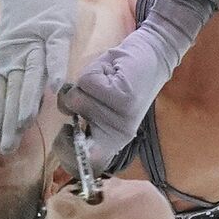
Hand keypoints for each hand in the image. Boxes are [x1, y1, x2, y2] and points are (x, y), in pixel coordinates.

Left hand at [0, 0, 75, 155]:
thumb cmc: (25, 2)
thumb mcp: (14, 35)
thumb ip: (16, 61)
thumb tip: (20, 90)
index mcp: (8, 57)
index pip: (0, 97)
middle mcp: (17, 53)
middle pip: (11, 95)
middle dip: (5, 125)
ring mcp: (35, 41)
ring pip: (29, 78)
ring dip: (25, 104)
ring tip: (19, 129)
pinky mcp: (54, 27)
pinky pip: (55, 52)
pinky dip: (54, 69)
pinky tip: (54, 91)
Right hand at [51, 26, 171, 173]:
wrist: (153, 54)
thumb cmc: (122, 79)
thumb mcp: (100, 103)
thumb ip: (82, 114)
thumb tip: (65, 112)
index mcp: (112, 139)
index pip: (86, 164)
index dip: (66, 153)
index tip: (66, 131)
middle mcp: (118, 134)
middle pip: (74, 133)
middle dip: (70, 109)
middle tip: (82, 94)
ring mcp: (121, 117)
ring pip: (76, 101)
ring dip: (83, 85)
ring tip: (102, 80)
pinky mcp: (122, 97)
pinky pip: (86, 83)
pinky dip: (92, 71)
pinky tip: (109, 70)